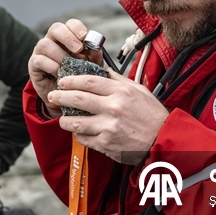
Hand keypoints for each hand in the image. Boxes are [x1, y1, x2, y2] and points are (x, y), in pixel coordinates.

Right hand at [27, 19, 102, 117]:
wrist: (64, 96)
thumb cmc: (76, 76)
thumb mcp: (90, 66)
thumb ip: (94, 56)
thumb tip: (97, 48)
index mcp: (67, 37)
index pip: (70, 24)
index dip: (77, 28)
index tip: (85, 37)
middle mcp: (52, 40)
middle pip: (55, 28)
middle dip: (68, 37)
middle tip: (78, 49)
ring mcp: (40, 51)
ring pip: (45, 44)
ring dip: (59, 54)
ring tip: (68, 65)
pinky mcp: (34, 64)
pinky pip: (40, 60)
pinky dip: (51, 66)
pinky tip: (59, 73)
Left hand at [48, 70, 167, 164]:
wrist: (163, 140)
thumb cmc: (152, 115)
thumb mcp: (139, 91)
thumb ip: (118, 80)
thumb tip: (101, 70)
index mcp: (121, 92)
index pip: (89, 81)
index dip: (71, 80)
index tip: (62, 81)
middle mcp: (113, 108)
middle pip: (77, 99)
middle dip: (60, 97)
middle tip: (52, 96)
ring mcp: (108, 127)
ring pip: (75, 122)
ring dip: (64, 119)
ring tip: (62, 118)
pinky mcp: (106, 144)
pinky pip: (84, 138)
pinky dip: (79, 135)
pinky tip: (79, 132)